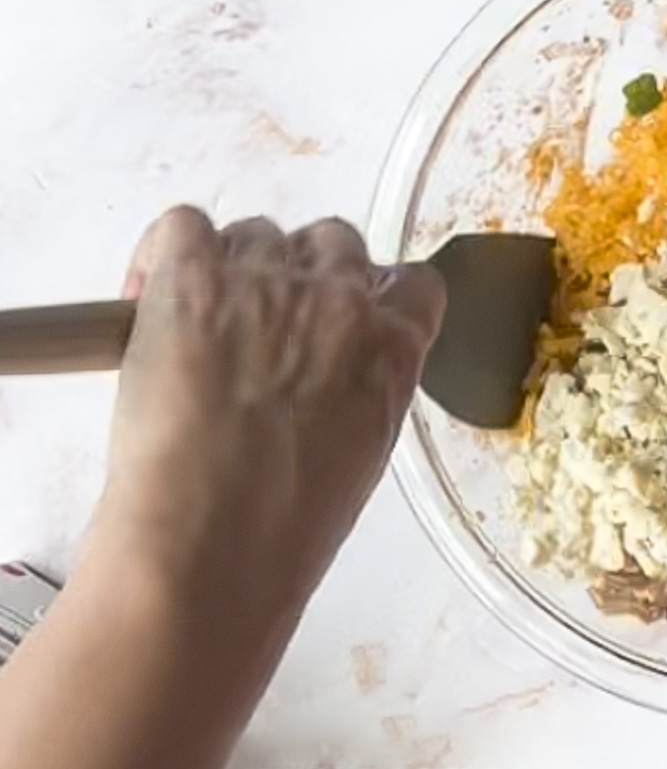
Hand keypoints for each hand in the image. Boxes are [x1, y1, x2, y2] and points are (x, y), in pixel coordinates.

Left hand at [89, 207, 444, 634]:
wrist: (210, 542)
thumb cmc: (289, 524)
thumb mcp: (365, 452)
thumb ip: (367, 386)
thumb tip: (328, 371)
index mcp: (395, 348)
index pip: (412, 283)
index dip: (373, 295)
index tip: (342, 319)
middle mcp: (342, 298)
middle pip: (333, 242)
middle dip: (300, 275)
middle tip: (261, 328)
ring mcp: (267, 281)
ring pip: (257, 234)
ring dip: (233, 268)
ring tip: (199, 329)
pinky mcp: (192, 276)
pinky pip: (183, 226)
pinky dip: (166, 256)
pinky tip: (151, 303)